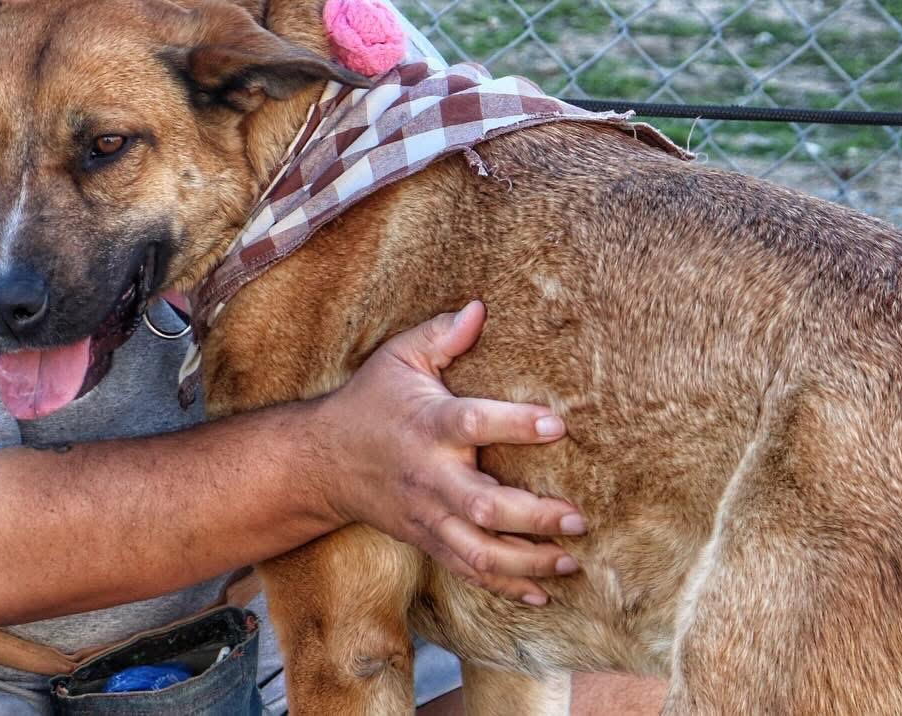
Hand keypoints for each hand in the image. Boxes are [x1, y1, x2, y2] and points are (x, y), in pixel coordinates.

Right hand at [317, 300, 584, 602]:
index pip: (472, 424)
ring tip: (570, 560)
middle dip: (533, 517)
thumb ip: (440, 333)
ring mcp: (427, 514)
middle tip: (578, 517)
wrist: (324, 460)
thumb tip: (480, 309)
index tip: (558, 424)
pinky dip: (504, 587)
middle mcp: (429, 475)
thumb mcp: (398, 356)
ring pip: (478, 552)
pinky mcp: (426, 538)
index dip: (515, 425)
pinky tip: (542, 592)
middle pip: (482, 507)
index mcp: (428, 425)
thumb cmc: (371, 401)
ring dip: (527, 562)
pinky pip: (466, 570)